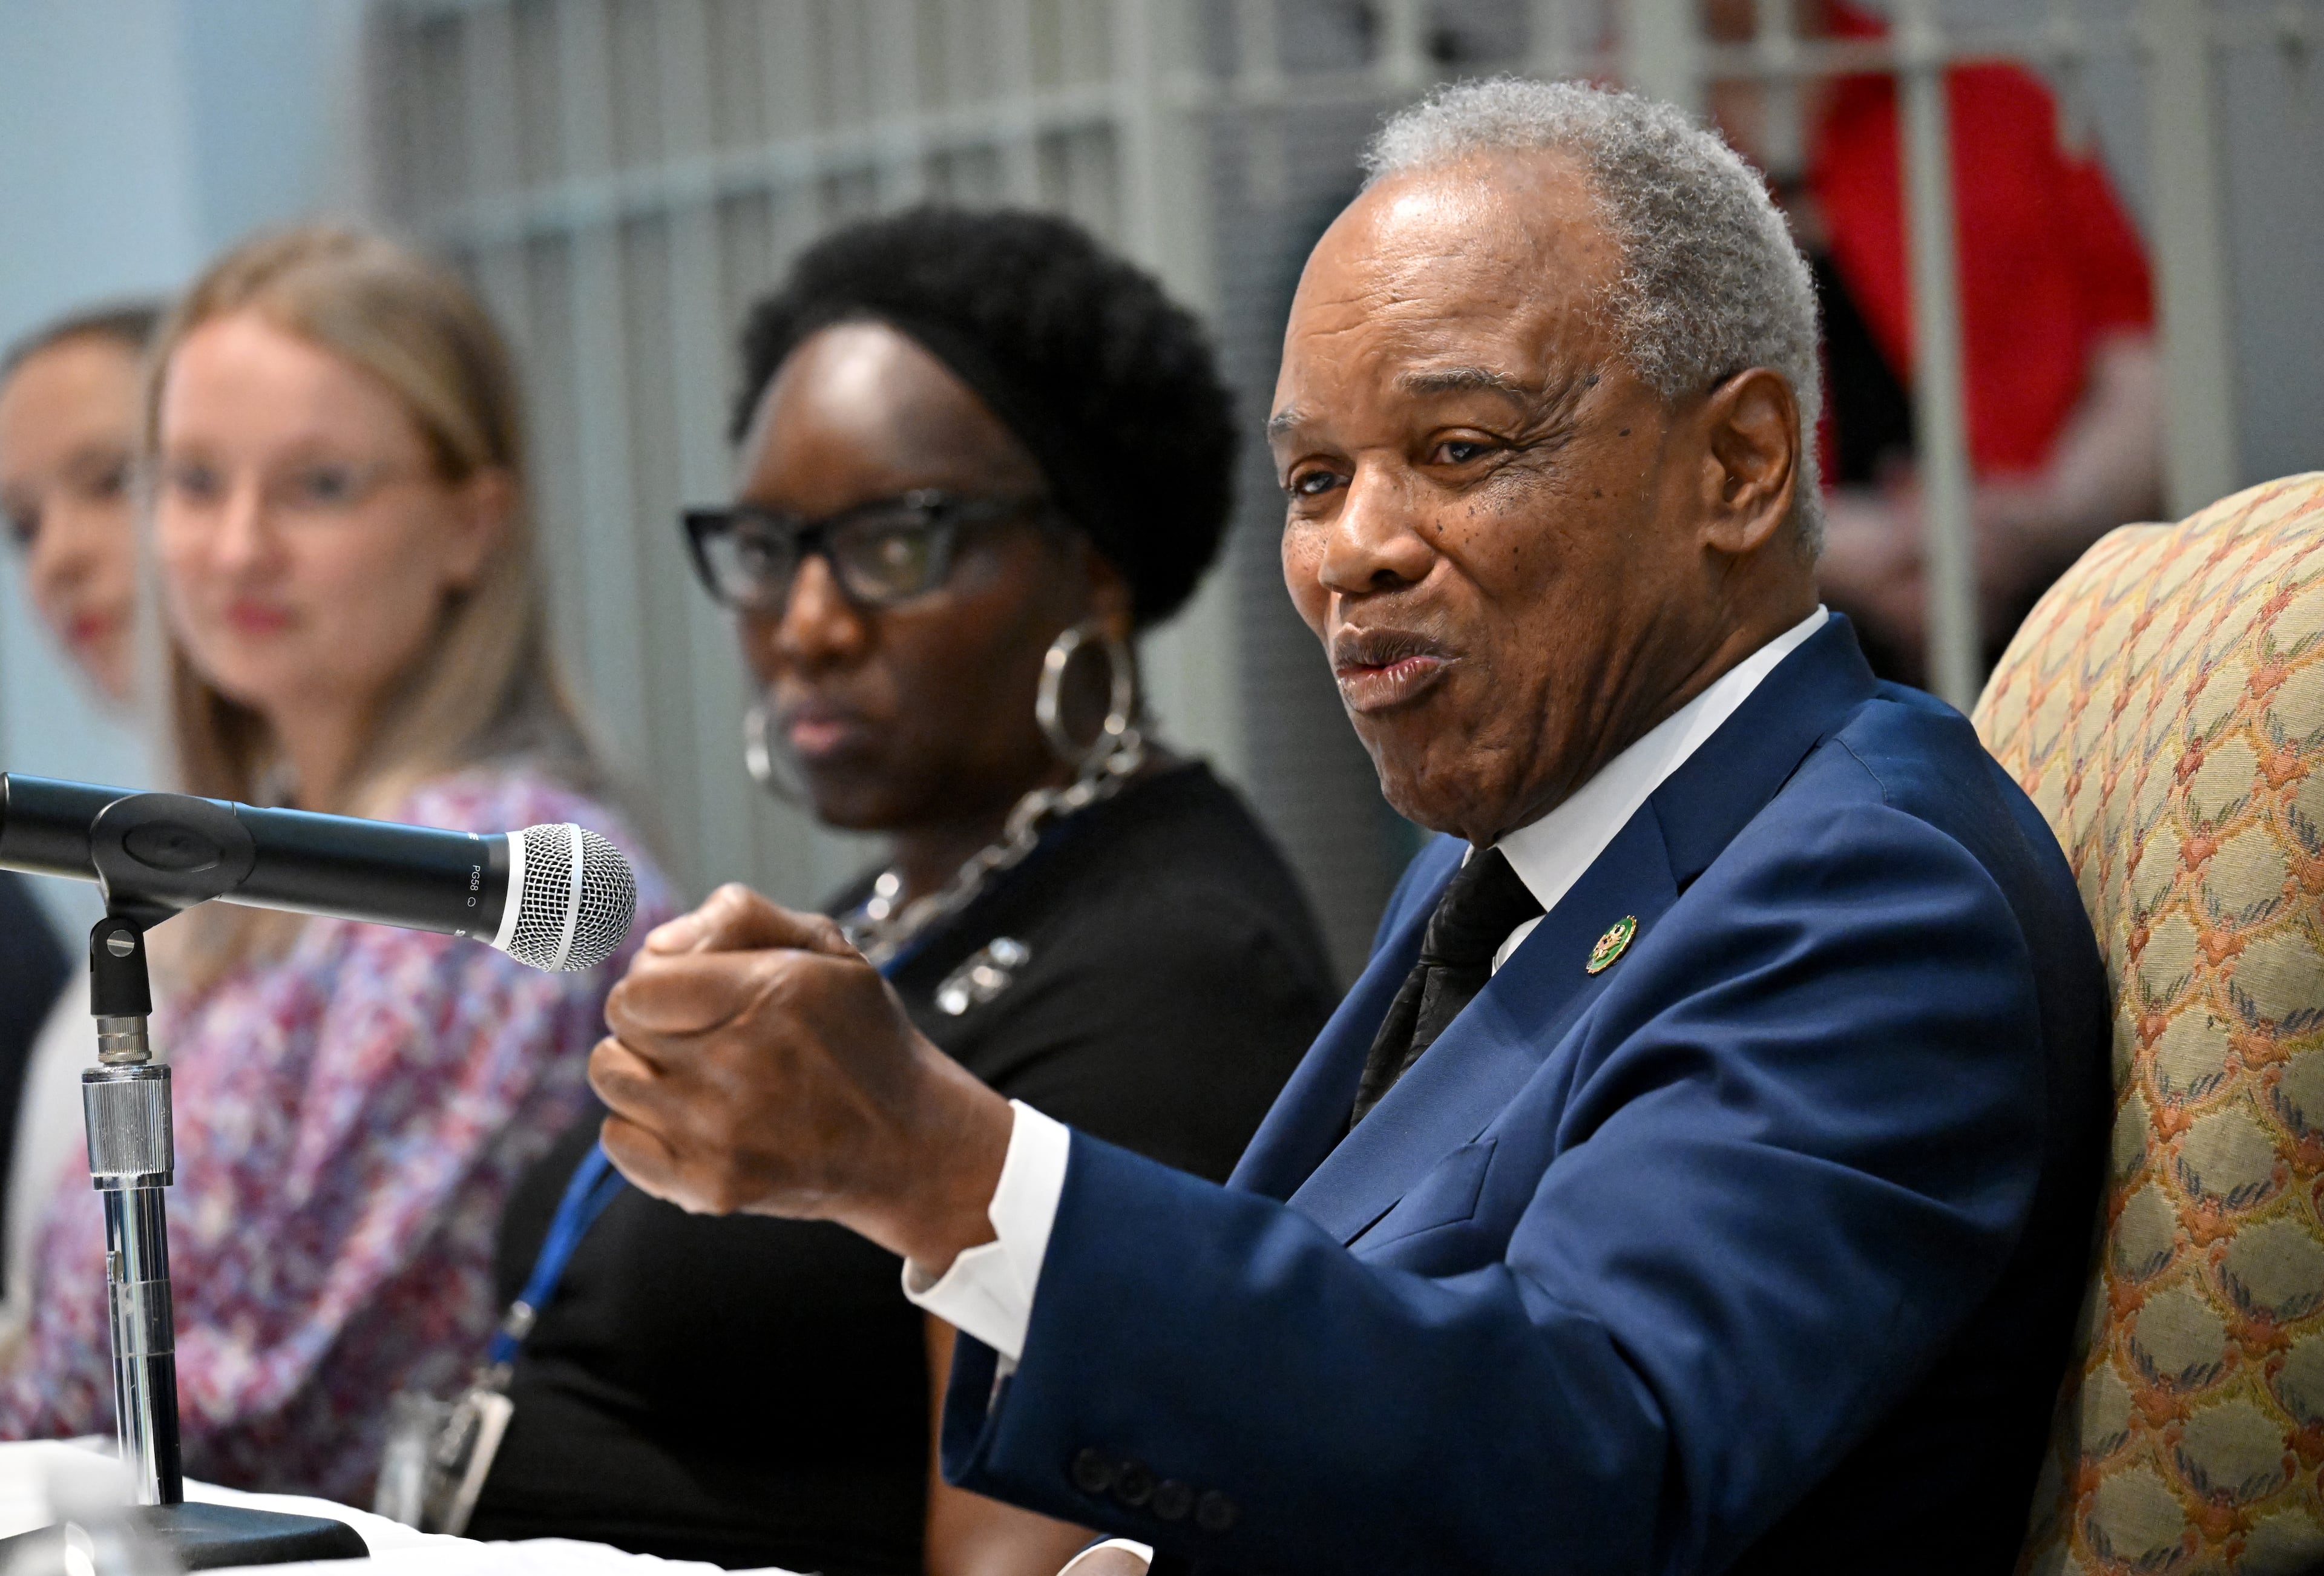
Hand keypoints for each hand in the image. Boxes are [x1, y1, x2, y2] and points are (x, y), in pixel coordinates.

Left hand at [589, 884, 1013, 1271]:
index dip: (656, 978)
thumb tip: (658, 944)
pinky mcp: (710, 1187)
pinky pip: (616, 1142)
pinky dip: (641, 1127)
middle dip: (653, 1018)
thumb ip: (739, 915)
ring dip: (642, 1068)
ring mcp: (721, 1134)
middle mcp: (741, 1065)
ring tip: (693, 1073)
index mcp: (771, 993)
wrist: (910, 1145)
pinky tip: (690, 1119)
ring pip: (610, 1077)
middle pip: (621, 1024)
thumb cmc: (861, 1036)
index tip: (690, 990)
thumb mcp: (827, 947)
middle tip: (702, 1031)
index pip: (639, 982)